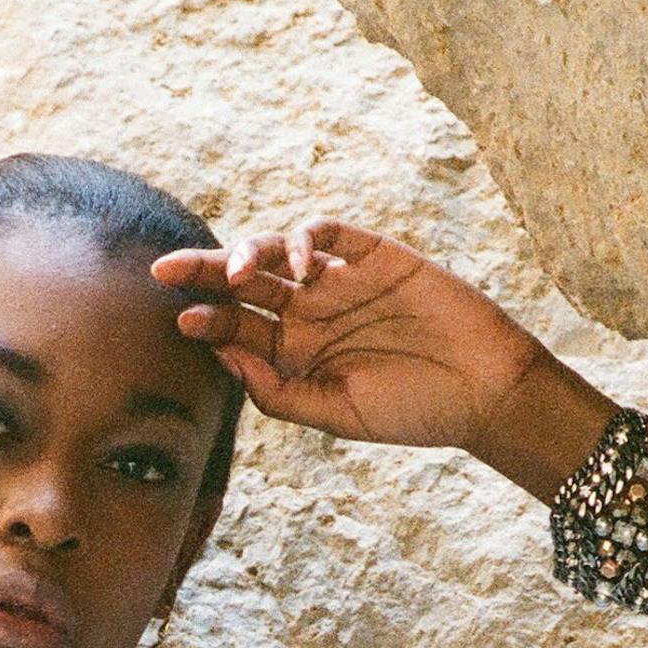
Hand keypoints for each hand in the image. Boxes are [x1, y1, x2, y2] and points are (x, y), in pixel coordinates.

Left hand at [149, 218, 547, 451]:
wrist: (482, 391)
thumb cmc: (411, 411)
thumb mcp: (334, 414)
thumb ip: (278, 393)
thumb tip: (223, 357)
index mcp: (294, 355)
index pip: (236, 330)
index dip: (207, 321)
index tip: (185, 322)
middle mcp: (311, 315)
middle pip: (245, 285)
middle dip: (203, 274)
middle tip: (164, 271)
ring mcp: (340, 282)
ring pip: (279, 253)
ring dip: (249, 254)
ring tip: (236, 272)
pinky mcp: (376, 255)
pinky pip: (331, 233)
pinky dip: (308, 237)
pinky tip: (300, 261)